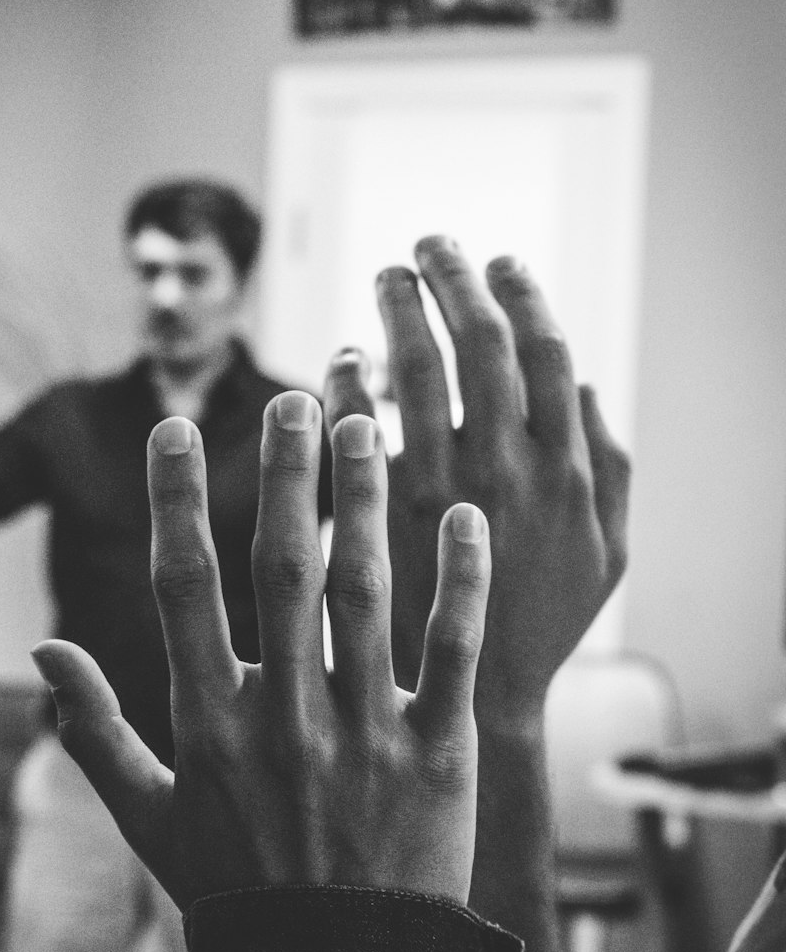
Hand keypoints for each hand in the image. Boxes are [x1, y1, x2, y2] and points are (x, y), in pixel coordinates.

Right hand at [31, 391, 490, 909]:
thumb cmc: (237, 896)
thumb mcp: (149, 816)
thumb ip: (92, 730)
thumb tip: (40, 648)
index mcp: (209, 724)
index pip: (184, 588)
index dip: (176, 501)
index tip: (177, 429)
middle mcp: (284, 716)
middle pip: (282, 568)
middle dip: (286, 475)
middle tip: (294, 398)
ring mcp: (364, 734)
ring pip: (364, 593)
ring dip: (365, 500)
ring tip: (368, 421)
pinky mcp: (437, 756)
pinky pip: (450, 652)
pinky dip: (460, 582)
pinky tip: (466, 513)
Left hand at [324, 240, 629, 734]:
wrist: (475, 706)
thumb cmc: (545, 623)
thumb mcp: (607, 552)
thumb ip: (609, 464)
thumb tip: (581, 383)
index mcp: (570, 473)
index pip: (545, 353)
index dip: (522, 297)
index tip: (502, 262)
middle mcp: (507, 473)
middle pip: (478, 345)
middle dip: (455, 281)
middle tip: (432, 244)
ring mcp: (438, 496)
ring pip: (414, 374)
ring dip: (400, 312)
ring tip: (388, 278)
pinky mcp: (379, 519)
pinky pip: (356, 430)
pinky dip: (348, 382)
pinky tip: (343, 358)